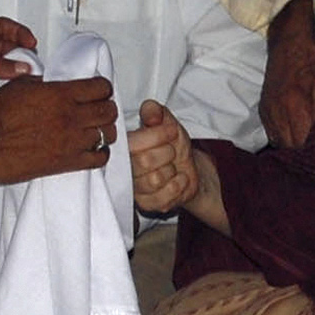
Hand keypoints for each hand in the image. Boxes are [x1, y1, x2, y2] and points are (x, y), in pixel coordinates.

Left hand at [0, 17, 38, 100]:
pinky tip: (19, 88)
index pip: (2, 27)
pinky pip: (1, 83)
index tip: (31, 41)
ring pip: (8, 65)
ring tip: (29, 76)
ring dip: (19, 70)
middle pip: (9, 47)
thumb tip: (19, 67)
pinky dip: (11, 86)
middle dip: (22, 53)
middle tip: (32, 62)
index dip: (19, 33)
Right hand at [0, 75, 117, 184]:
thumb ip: (43, 82)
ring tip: (96, 129)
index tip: (98, 90)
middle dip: (107, 106)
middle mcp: (72, 117)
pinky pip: (99, 159)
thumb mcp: (19, 86)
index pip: (101, 87)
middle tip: (99, 107)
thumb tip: (52, 82)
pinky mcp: (68, 163)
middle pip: (109, 110)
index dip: (102, 87)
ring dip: (105, 129)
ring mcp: (72, 142)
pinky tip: (94, 149)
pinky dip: (101, 153)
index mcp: (61, 95)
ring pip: (108, 134)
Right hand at [128, 100, 197, 214]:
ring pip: (154, 180)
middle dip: (167, 154)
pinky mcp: (147, 204)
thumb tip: (150, 109)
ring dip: (172, 171)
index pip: (133, 142)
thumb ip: (157, 113)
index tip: (171, 132)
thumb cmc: (174, 146)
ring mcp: (135, 188)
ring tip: (173, 167)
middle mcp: (125, 168)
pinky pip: (164, 196)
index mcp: (125, 146)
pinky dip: (179, 185)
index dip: (157, 136)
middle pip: (144, 162)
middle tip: (172, 152)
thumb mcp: (168, 123)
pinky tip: (178, 180)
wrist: (189, 170)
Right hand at [260, 0, 314, 148]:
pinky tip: (295, 134)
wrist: (288, 39)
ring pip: (279, 143)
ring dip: (293, 146)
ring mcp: (268, 111)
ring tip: (308, 145)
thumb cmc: (312, 58)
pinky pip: (272, 133)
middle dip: (305, 152)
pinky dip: (283, 137)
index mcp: (296, 106)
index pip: (304, 144)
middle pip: (291, 148)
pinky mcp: (263, 109)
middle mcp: (278, 112)